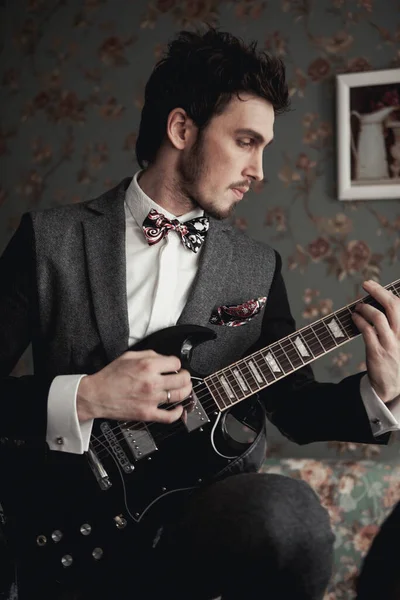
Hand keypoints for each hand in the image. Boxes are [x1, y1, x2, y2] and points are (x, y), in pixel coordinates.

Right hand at [76, 350, 191, 423]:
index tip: (174, 366)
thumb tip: (164, 358)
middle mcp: (152, 382)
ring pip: (179, 395)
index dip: (176, 364)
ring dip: (186, 391)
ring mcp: (151, 399)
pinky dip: (178, 413)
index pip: (176, 363)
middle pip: (182, 379)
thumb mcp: (128, 356)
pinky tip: (179, 408)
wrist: (96, 395)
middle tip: (183, 376)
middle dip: (185, 376)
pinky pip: (169, 416)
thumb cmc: (109, 376)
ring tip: (184, 388)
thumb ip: (149, 354)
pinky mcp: (147, 413)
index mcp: (148, 366)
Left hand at [352, 280, 399, 402]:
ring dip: (366, 307)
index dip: (388, 293)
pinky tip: (354, 318)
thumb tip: (381, 303)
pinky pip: (367, 331)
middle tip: (366, 284)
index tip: (375, 286)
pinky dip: (359, 321)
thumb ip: (394, 324)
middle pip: (393, 306)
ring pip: (379, 317)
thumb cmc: (395, 360)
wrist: (391, 387)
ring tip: (358, 306)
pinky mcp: (377, 353)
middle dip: (378, 291)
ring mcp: (391, 344)